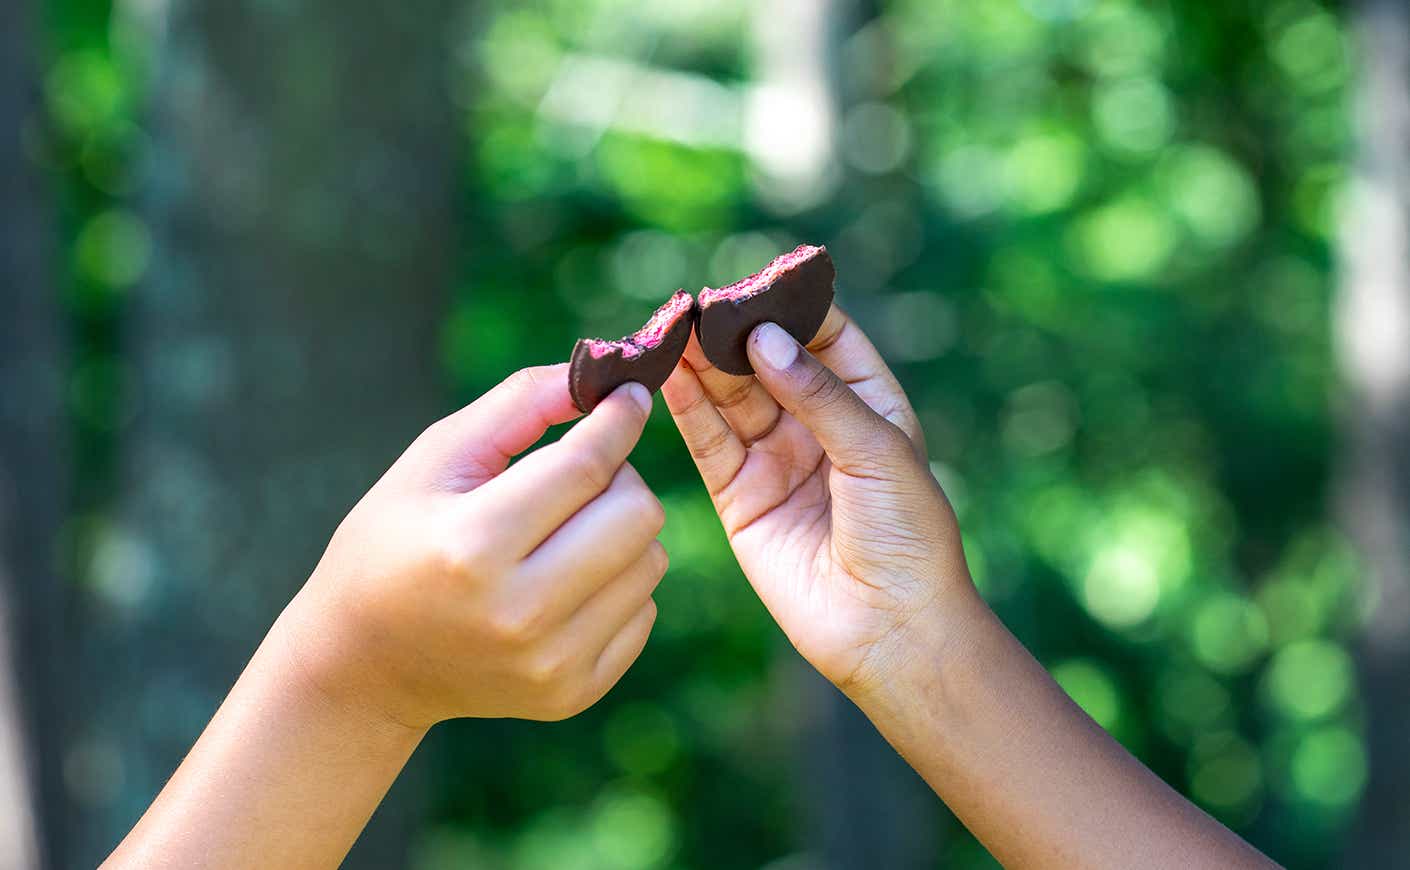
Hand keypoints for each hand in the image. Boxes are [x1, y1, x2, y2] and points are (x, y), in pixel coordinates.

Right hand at [280, 364, 665, 728]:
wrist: (363, 665)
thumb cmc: (395, 541)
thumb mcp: (435, 459)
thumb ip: (519, 405)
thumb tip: (606, 377)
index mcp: (473, 546)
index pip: (587, 466)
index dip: (619, 419)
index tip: (630, 395)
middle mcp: (519, 613)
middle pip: (638, 514)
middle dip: (619, 477)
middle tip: (582, 474)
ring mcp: (550, 663)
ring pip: (651, 561)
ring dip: (621, 531)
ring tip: (565, 530)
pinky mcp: (572, 693)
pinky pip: (644, 612)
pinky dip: (617, 584)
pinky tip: (566, 581)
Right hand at [662, 307, 973, 696]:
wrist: (891, 628)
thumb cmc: (908, 535)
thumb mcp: (876, 450)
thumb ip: (818, 393)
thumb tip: (763, 338)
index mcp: (867, 403)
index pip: (824, 337)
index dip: (790, 307)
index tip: (755, 281)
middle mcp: (818, 426)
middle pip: (767, 363)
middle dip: (733, 333)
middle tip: (695, 305)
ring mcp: (776, 460)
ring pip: (731, 398)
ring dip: (702, 365)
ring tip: (672, 330)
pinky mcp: (740, 497)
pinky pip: (709, 443)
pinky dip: (688, 409)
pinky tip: (669, 375)